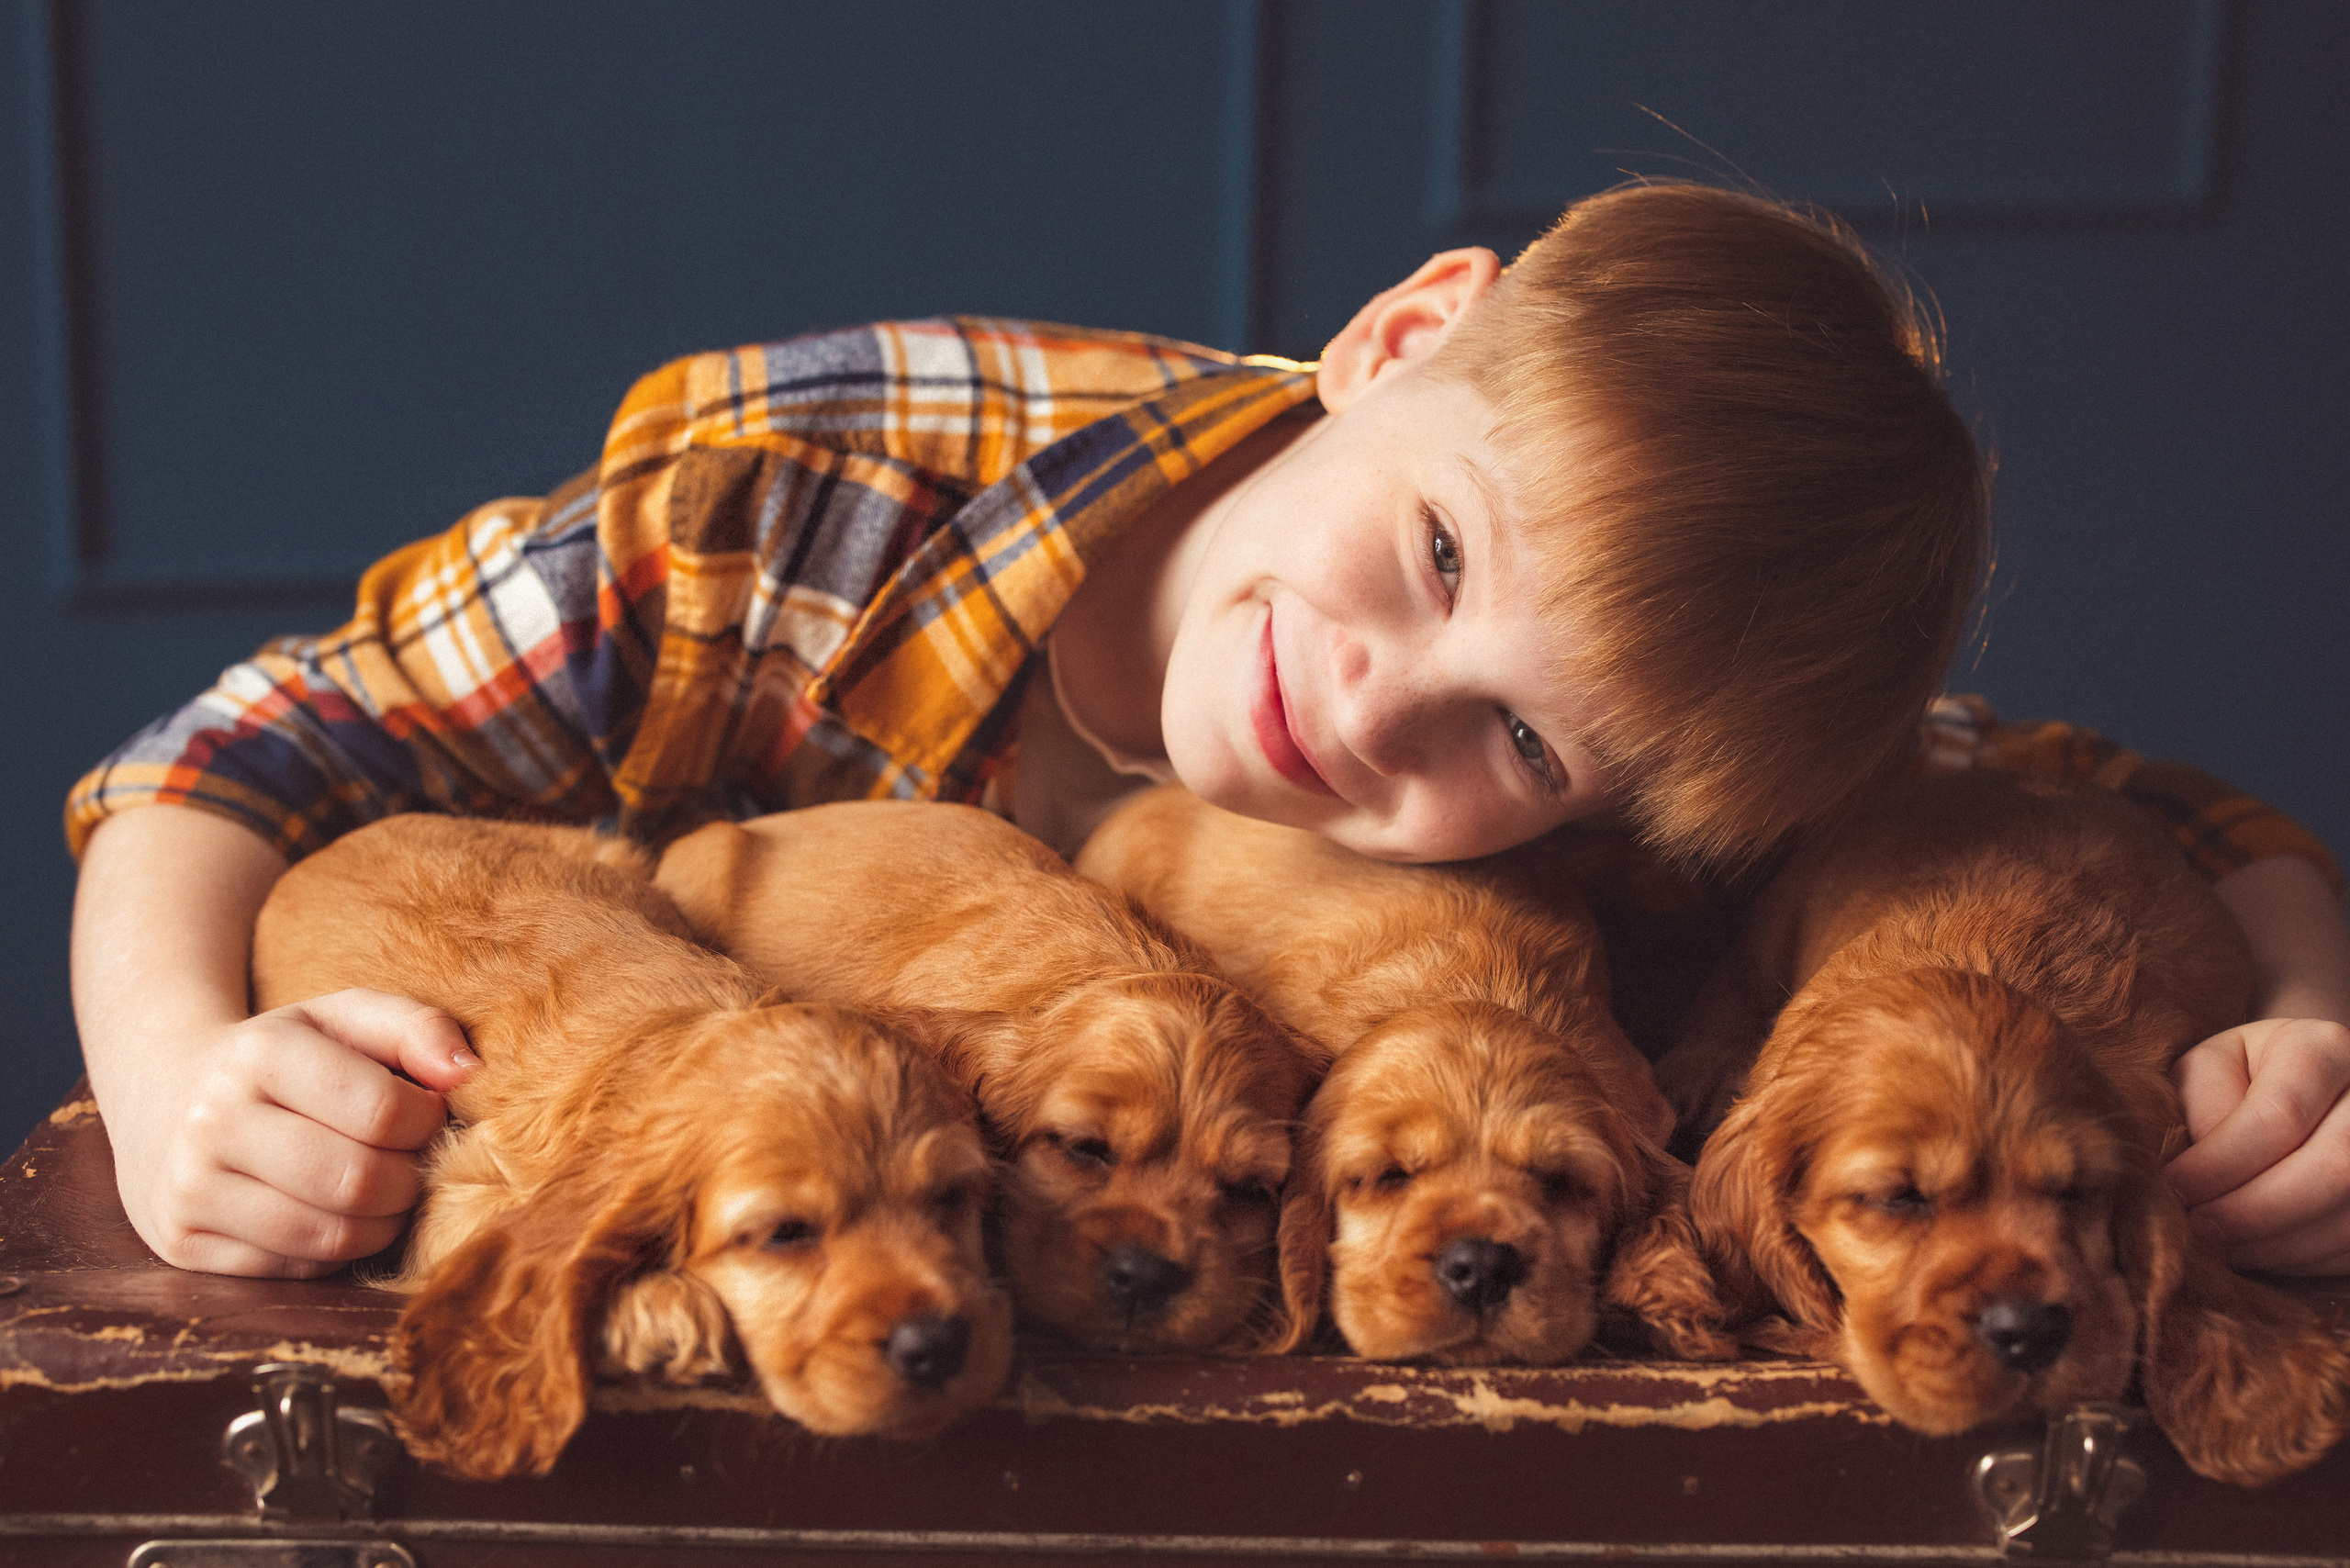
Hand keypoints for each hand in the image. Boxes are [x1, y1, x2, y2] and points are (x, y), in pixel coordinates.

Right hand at [114, 989, 477, 1277]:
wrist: (170, 1097)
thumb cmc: (289, 1057)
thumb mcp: (347, 1019)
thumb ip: (416, 1028)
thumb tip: (469, 1072)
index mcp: (259, 1053)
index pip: (381, 1112)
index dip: (426, 1123)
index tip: (426, 1116)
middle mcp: (212, 1121)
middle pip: (358, 1182)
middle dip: (408, 1180)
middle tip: (410, 1164)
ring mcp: (189, 1188)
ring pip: (329, 1236)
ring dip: (381, 1223)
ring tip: (381, 1190)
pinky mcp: (182, 1242)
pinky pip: (295, 1268)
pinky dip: (334, 1250)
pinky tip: (332, 1213)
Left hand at [2166, 1016, 2349, 1274]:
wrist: (2304, 1085)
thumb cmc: (2241, 1078)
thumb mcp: (2209, 1069)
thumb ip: (2201, 1107)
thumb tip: (2194, 1176)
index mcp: (2322, 1049)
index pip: (2280, 1114)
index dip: (2222, 1162)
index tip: (2173, 1189)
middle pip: (2332, 1167)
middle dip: (2253, 1212)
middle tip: (2198, 1232)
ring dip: (2278, 1245)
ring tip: (2222, 1248)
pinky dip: (2304, 1259)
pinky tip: (2259, 1252)